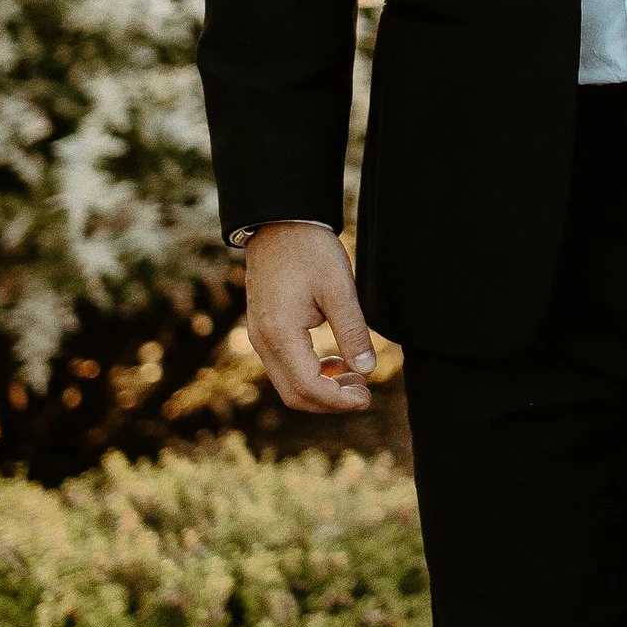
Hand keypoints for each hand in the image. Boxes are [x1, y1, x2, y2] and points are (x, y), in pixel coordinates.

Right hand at [244, 221, 378, 413]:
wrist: (279, 224)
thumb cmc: (310, 252)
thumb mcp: (339, 289)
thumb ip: (353, 332)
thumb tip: (366, 370)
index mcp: (280, 334)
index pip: (308, 387)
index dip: (339, 400)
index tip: (367, 396)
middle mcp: (263, 342)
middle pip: (294, 395)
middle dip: (330, 402)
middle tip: (364, 392)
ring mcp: (260, 338)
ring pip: (288, 384)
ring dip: (321, 389)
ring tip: (354, 378)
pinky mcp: (264, 330)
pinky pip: (284, 367)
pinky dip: (309, 374)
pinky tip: (335, 362)